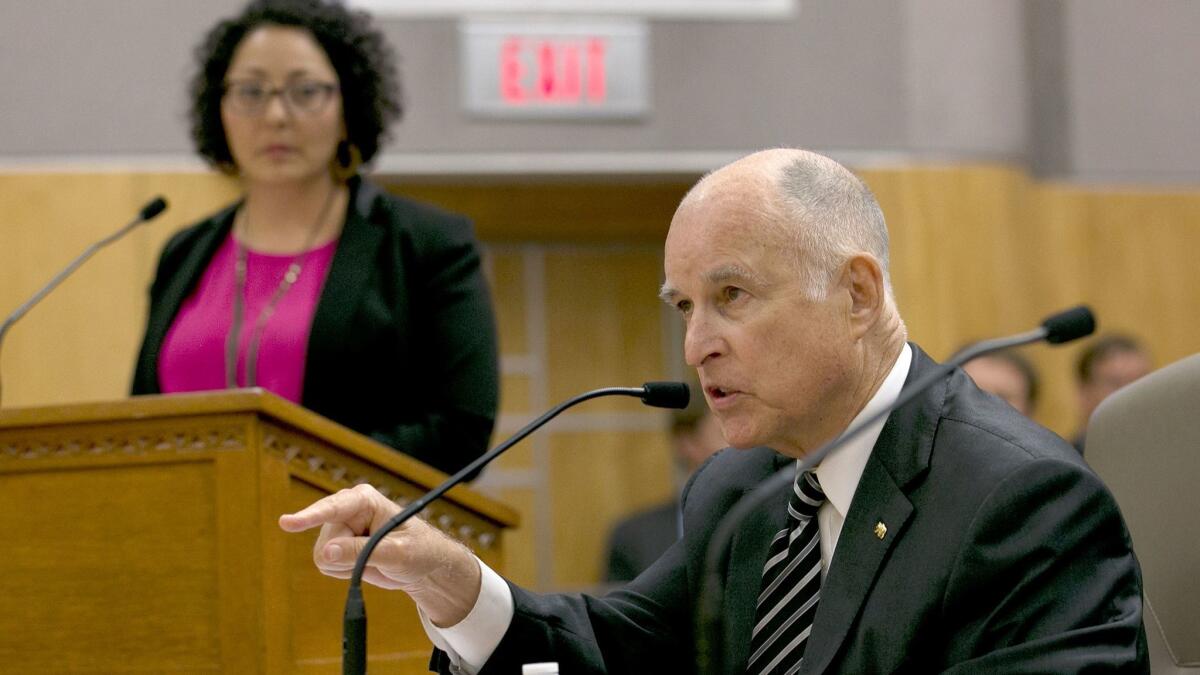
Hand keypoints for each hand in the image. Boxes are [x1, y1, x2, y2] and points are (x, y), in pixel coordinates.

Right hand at [279, 484, 481, 626]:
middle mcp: (347, 510)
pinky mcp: (336, 546)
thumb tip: (326, 553)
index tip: (285, 523)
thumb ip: (361, 552)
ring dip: (347, 566)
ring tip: (374, 560)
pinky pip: (326, 566)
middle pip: (327, 542)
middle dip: (347, 558)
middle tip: (378, 559)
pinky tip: (365, 565)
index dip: (309, 517)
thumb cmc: (418, 550)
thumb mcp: (396, 553)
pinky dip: (345, 571)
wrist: (422, 566)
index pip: (333, 508)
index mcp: (365, 500)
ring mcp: (339, 528)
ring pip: (322, 556)